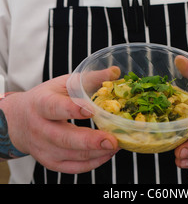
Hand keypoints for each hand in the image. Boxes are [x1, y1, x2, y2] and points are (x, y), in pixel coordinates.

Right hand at [1, 69, 119, 173]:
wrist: (18, 121)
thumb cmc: (45, 98)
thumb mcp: (62, 83)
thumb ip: (89, 78)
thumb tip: (115, 72)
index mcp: (41, 103)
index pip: (54, 107)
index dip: (71, 109)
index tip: (92, 110)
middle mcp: (40, 128)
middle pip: (64, 138)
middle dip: (90, 141)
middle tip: (112, 140)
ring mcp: (44, 148)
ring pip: (71, 155)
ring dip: (96, 152)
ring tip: (116, 144)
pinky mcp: (50, 162)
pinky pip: (73, 167)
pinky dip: (92, 163)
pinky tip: (107, 154)